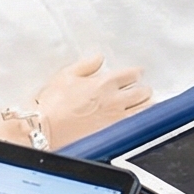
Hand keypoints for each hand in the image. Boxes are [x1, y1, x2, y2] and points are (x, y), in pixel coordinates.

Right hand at [33, 55, 153, 145]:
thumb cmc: (52, 105)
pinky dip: (141, 120)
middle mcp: (115, 101)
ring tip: (145, 103)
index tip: (136, 74)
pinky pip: (136, 126)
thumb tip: (98, 58)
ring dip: (147, 104)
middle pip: (142, 91)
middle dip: (143, 88)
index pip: (131, 74)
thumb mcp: (66, 75)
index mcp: (104, 83)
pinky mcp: (114, 135)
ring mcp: (116, 119)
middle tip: (141, 88)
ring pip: (144, 109)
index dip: (136, 73)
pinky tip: (139, 119)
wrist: (46, 129)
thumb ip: (86, 65)